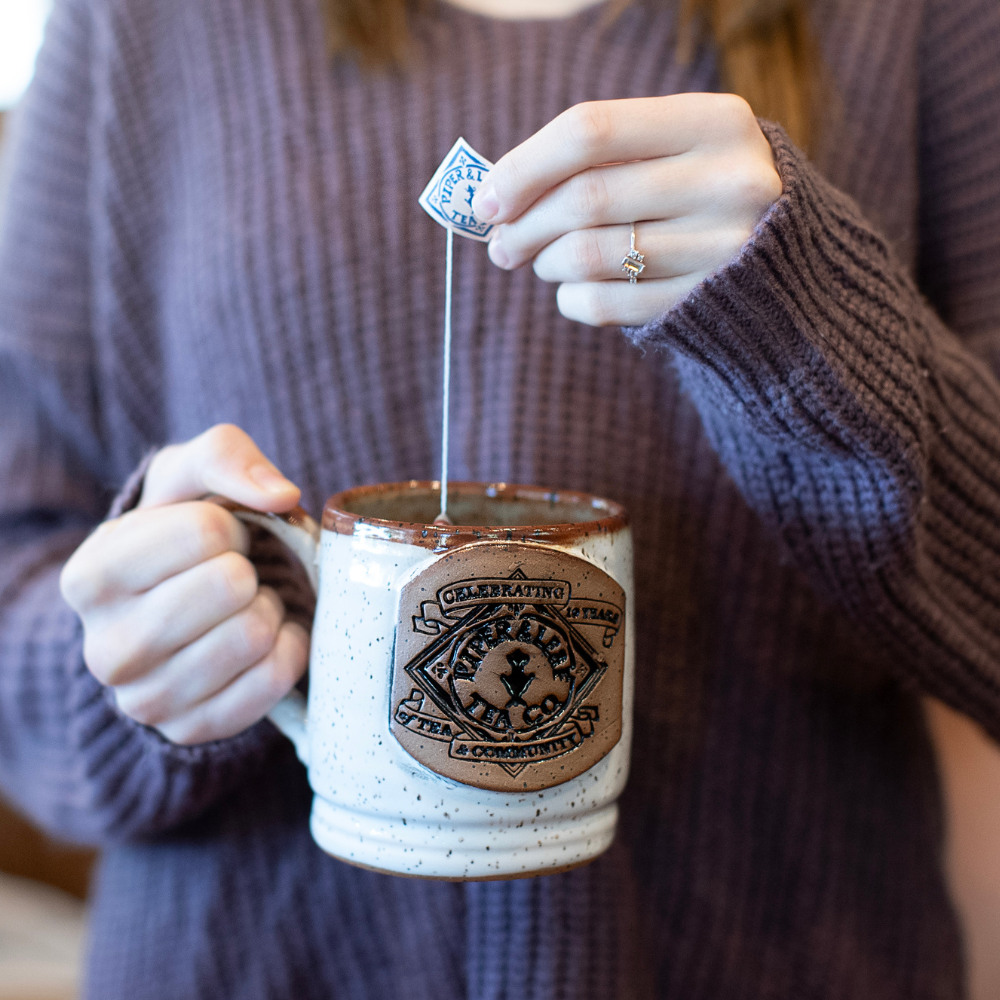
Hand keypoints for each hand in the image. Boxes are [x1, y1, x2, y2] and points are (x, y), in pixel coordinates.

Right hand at [60, 425, 308, 744]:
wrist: (181, 609)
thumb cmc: (186, 534)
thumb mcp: (192, 476)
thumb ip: (226, 457)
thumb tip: (281, 495)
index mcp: (90, 577)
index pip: (204, 532)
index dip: (230, 526)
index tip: (217, 539)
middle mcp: (104, 649)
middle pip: (230, 586)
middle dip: (250, 570)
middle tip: (236, 575)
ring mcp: (145, 700)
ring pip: (253, 635)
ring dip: (269, 609)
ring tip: (244, 606)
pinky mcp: (192, 729)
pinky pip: (274, 680)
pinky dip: (288, 649)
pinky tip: (265, 639)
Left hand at [472, 93, 781, 326]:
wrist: (790, 266)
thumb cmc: (704, 196)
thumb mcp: (675, 152)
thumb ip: (600, 158)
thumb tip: (496, 193)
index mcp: (716, 120)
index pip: (591, 131)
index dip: (524, 166)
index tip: (487, 199)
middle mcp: (730, 180)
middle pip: (585, 198)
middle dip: (524, 225)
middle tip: (500, 244)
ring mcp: (724, 247)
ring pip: (591, 255)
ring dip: (547, 263)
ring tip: (543, 263)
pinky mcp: (708, 304)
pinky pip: (607, 304)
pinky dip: (571, 301)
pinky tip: (572, 292)